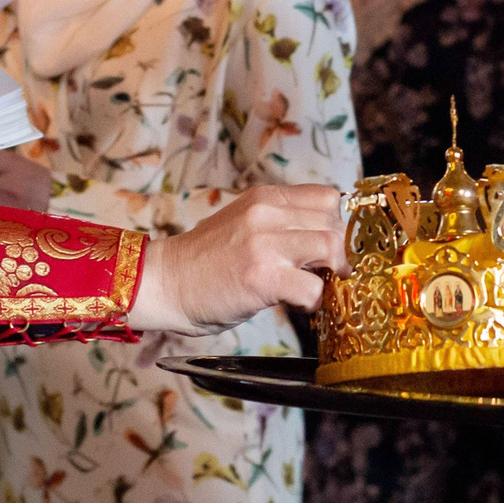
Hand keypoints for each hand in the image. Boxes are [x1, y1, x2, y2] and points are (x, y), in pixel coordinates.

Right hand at [126, 185, 343, 334]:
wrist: (165, 282)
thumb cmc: (204, 262)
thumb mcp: (244, 224)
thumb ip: (280, 223)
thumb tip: (325, 239)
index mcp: (265, 197)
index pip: (328, 197)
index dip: (336, 225)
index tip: (329, 248)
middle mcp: (267, 212)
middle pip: (334, 224)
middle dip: (338, 254)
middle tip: (324, 274)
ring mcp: (265, 243)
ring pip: (332, 249)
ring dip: (331, 275)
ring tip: (311, 288)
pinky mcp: (262, 275)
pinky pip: (314, 287)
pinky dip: (313, 301)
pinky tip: (295, 305)